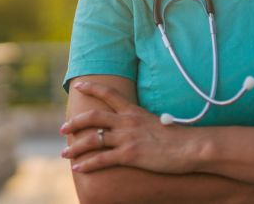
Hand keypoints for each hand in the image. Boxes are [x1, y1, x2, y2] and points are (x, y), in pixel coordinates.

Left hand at [60, 80, 197, 174]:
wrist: (190, 147)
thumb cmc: (178, 137)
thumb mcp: (158, 123)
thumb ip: (143, 122)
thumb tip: (137, 127)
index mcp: (134, 111)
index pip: (109, 94)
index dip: (92, 88)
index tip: (79, 86)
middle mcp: (127, 122)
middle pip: (93, 117)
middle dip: (74, 123)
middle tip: (63, 129)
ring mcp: (127, 138)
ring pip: (92, 140)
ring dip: (75, 147)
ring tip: (65, 154)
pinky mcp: (129, 155)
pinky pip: (101, 159)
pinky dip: (87, 164)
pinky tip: (78, 168)